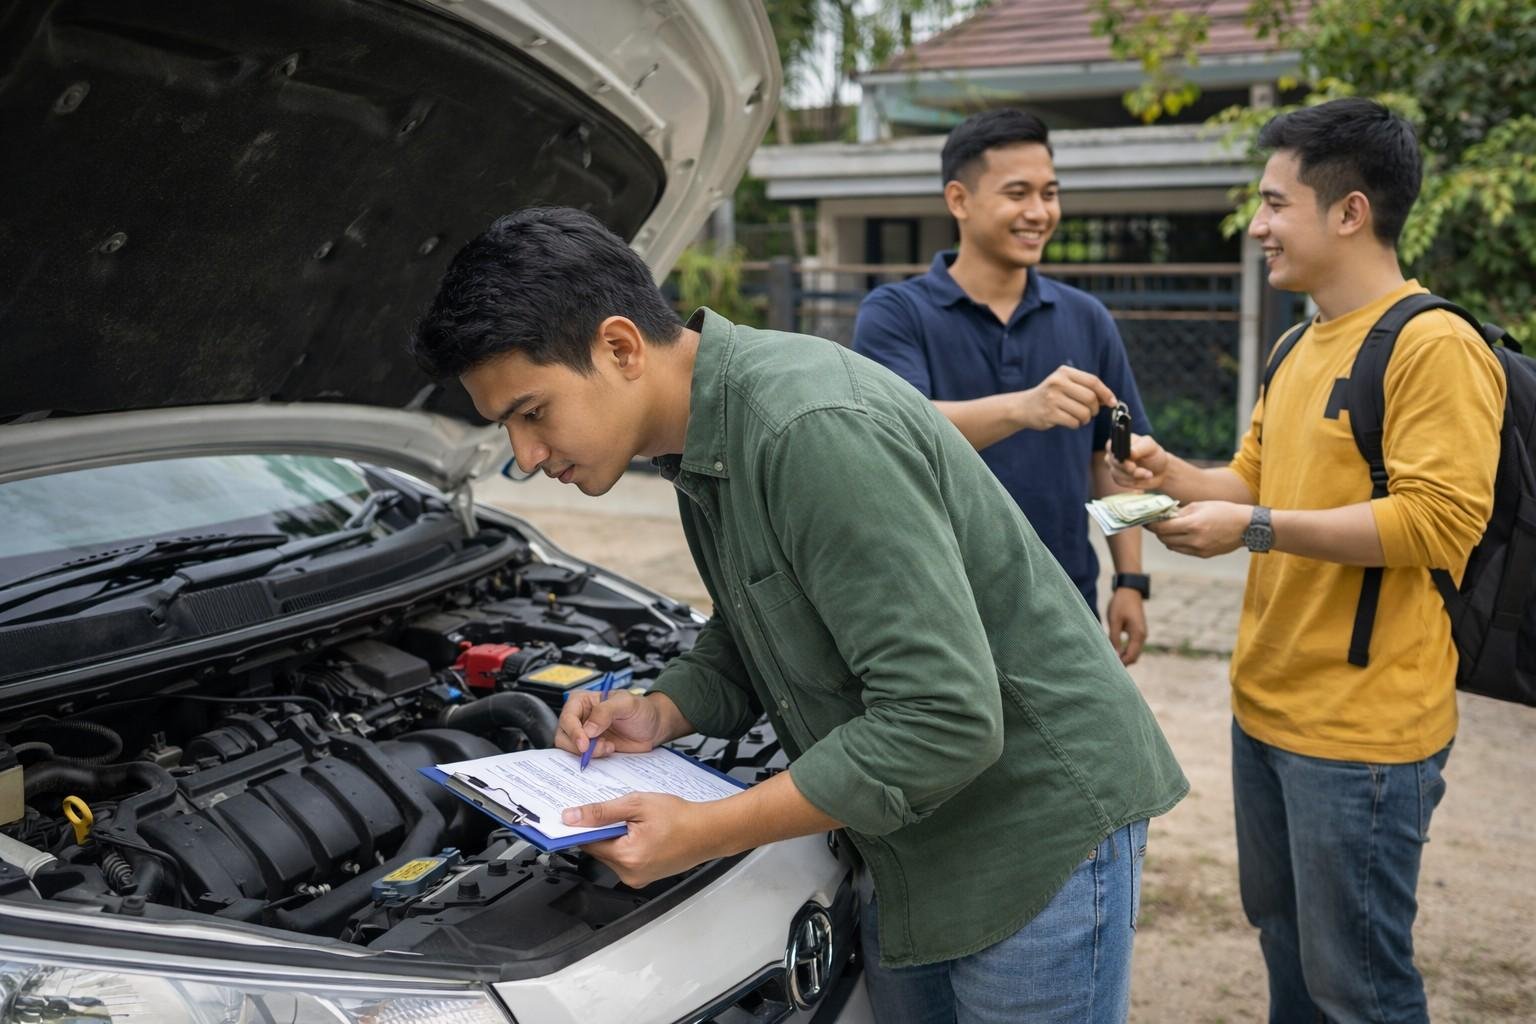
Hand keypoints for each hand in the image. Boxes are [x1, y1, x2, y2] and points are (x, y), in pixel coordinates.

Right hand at [554, 690, 664, 760]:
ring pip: (570, 749)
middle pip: (563, 735)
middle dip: (578, 746)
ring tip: (608, 747)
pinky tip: (609, 749)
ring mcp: (584, 735)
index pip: (567, 717)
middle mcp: (579, 718)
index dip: (573, 732)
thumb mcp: (627, 703)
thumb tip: (588, 729)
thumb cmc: (641, 710)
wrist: (653, 728)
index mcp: (582, 701)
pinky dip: (593, 758)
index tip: (585, 744)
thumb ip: (606, 711)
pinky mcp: (591, 749)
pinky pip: (582, 757)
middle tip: (600, 748)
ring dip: (587, 753)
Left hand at [561, 793, 720, 886]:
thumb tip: (572, 817)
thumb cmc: (681, 817)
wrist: (709, 831)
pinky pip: (625, 861)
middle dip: (605, 830)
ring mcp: (637, 879)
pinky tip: (644, 833)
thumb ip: (602, 812)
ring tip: (638, 823)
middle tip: (623, 813)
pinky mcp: (645, 878)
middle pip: (599, 850)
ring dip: (616, 838)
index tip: (583, 814)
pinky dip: (628, 846)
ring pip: (612, 855)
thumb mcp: (637, 805)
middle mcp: (629, 874)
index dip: (584, 826)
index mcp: (626, 857)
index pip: (587, 843)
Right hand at [1017, 366, 1116, 430]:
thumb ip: (1085, 387)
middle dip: (1095, 408)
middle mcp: (1058, 383)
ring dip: (1086, 418)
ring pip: (1084, 412)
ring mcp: (1052, 398)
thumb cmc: (1050, 396)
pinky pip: (1074, 422)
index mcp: (1064, 372)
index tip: (1112, 402)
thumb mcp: (1064, 384)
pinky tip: (1069, 420)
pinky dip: (1076, 424)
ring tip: (1079, 417)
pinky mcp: (1049, 414)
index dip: (1106, 393)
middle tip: (1091, 412)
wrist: (1024, 407)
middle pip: (1091, 398)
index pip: (1092, 381)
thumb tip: (1110, 400)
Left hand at [1105, 588, 1147, 664]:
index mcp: (1138, 634)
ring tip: (1110, 659)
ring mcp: (1141, 634)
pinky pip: (1133, 646)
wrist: (1129, 590)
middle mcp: (1142, 636)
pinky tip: (1115, 650)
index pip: (1131, 656)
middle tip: (1108, 666)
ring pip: (1134, 652)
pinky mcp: (1138, 631)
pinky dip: (1126, 650)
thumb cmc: (1120, 604)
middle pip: (1134, 656)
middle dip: (1123, 662)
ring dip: (1124, 656)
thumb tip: (1113, 654)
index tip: (1110, 667)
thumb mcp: (1114, 621)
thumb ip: (1114, 638)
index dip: (1121, 664)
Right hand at [1106, 433, 1169, 489]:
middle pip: (1112, 461)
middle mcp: (1115, 453)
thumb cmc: (1155, 456)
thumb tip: (1130, 452)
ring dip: (1133, 476)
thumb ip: (1140, 447)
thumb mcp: (1151, 447)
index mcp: (1120, 441)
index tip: (1130, 461)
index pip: (1110, 445)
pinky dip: (1133, 481)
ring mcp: (1115, 466)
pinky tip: (1141, 478)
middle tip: (1142, 470)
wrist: (1160, 472)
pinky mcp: (1117, 478)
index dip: (1118, 454)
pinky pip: (1120, 481)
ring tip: (1147, 473)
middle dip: (1128, 468)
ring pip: (1116, 473)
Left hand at [1147, 502, 1250, 557]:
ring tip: (1169, 529)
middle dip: (1157, 531)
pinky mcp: (1203, 555)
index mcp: (1193, 524)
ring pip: (1172, 546)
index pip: (1162, 528)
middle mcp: (1195, 539)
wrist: (1247, 526)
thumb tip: (1164, 516)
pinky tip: (1181, 535)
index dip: (1151, 524)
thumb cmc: (1224, 511)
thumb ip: (1180, 512)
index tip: (1146, 520)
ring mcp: (1199, 549)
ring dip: (1166, 538)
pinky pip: (1183, 550)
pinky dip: (1178, 543)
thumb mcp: (1200, 505)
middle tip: (1155, 523)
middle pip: (1164, 538)